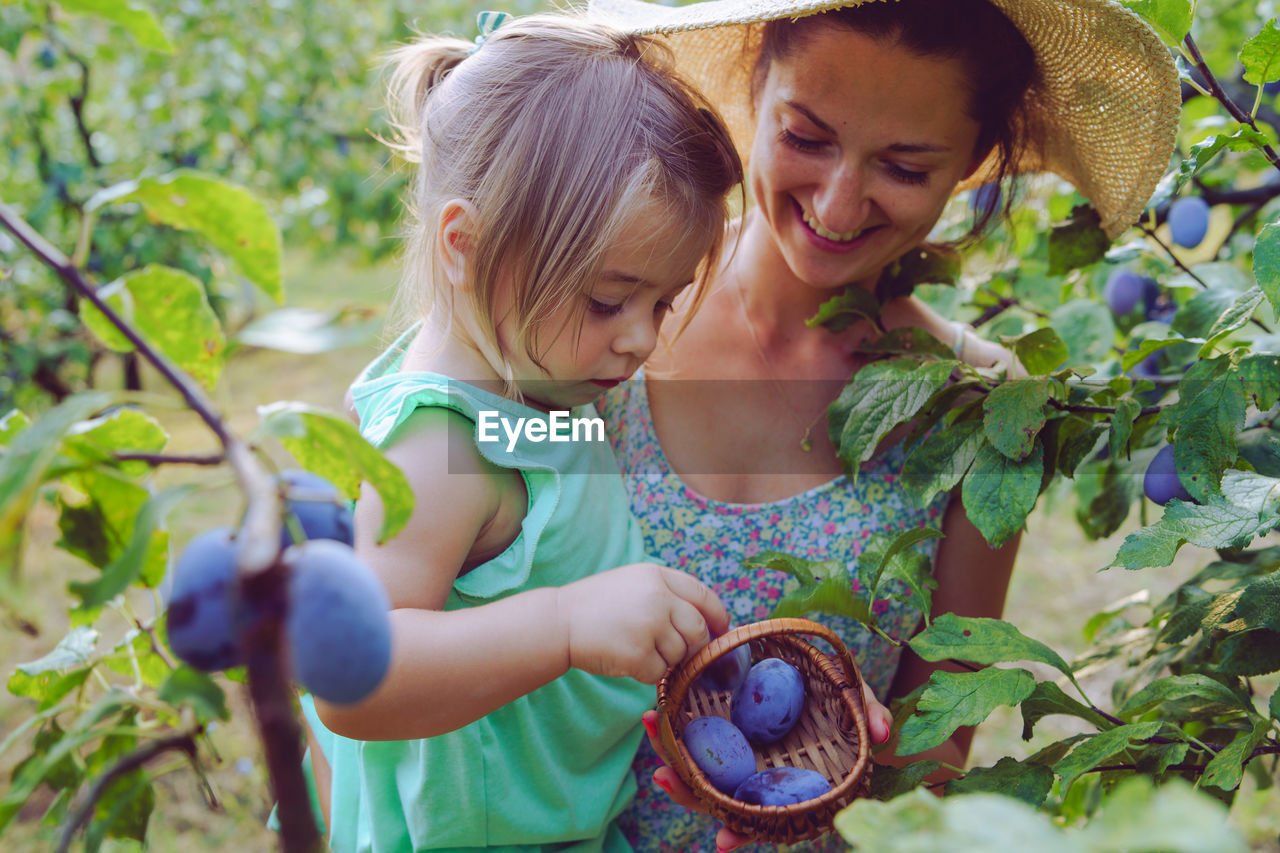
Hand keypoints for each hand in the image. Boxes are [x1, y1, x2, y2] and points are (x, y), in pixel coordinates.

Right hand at [556, 563, 729, 682]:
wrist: (558, 621)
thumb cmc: (596, 605)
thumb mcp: (633, 583)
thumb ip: (667, 594)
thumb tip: (705, 621)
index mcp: (657, 576)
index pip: (703, 595)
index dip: (717, 616)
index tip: (721, 630)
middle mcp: (658, 598)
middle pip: (698, 630)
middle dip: (692, 646)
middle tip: (675, 652)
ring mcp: (649, 625)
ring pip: (679, 655)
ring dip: (664, 660)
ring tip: (636, 649)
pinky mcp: (637, 653)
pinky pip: (659, 673)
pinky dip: (646, 674)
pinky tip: (626, 661)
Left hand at [638, 684, 891, 852]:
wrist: (823, 682)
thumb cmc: (844, 705)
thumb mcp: (860, 705)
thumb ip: (870, 715)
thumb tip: (881, 731)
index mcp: (788, 786)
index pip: (764, 818)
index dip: (744, 832)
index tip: (724, 841)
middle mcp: (759, 778)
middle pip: (719, 797)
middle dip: (689, 792)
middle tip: (664, 775)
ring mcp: (740, 758)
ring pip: (701, 771)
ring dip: (673, 756)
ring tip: (651, 726)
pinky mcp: (725, 733)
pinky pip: (696, 739)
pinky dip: (675, 731)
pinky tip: (657, 715)